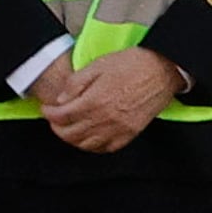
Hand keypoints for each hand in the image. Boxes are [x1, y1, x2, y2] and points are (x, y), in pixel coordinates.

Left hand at [37, 46, 177, 152]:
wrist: (163, 69)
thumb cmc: (133, 64)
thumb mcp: (98, 64)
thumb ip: (75, 83)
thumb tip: (61, 99)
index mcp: (94, 101)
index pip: (61, 116)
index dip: (49, 113)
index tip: (47, 109)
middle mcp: (105, 119)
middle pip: (70, 134)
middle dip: (57, 128)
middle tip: (55, 120)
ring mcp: (118, 128)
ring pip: (86, 145)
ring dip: (73, 139)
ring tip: (70, 129)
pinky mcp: (131, 132)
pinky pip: (106, 148)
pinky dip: (94, 147)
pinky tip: (90, 138)